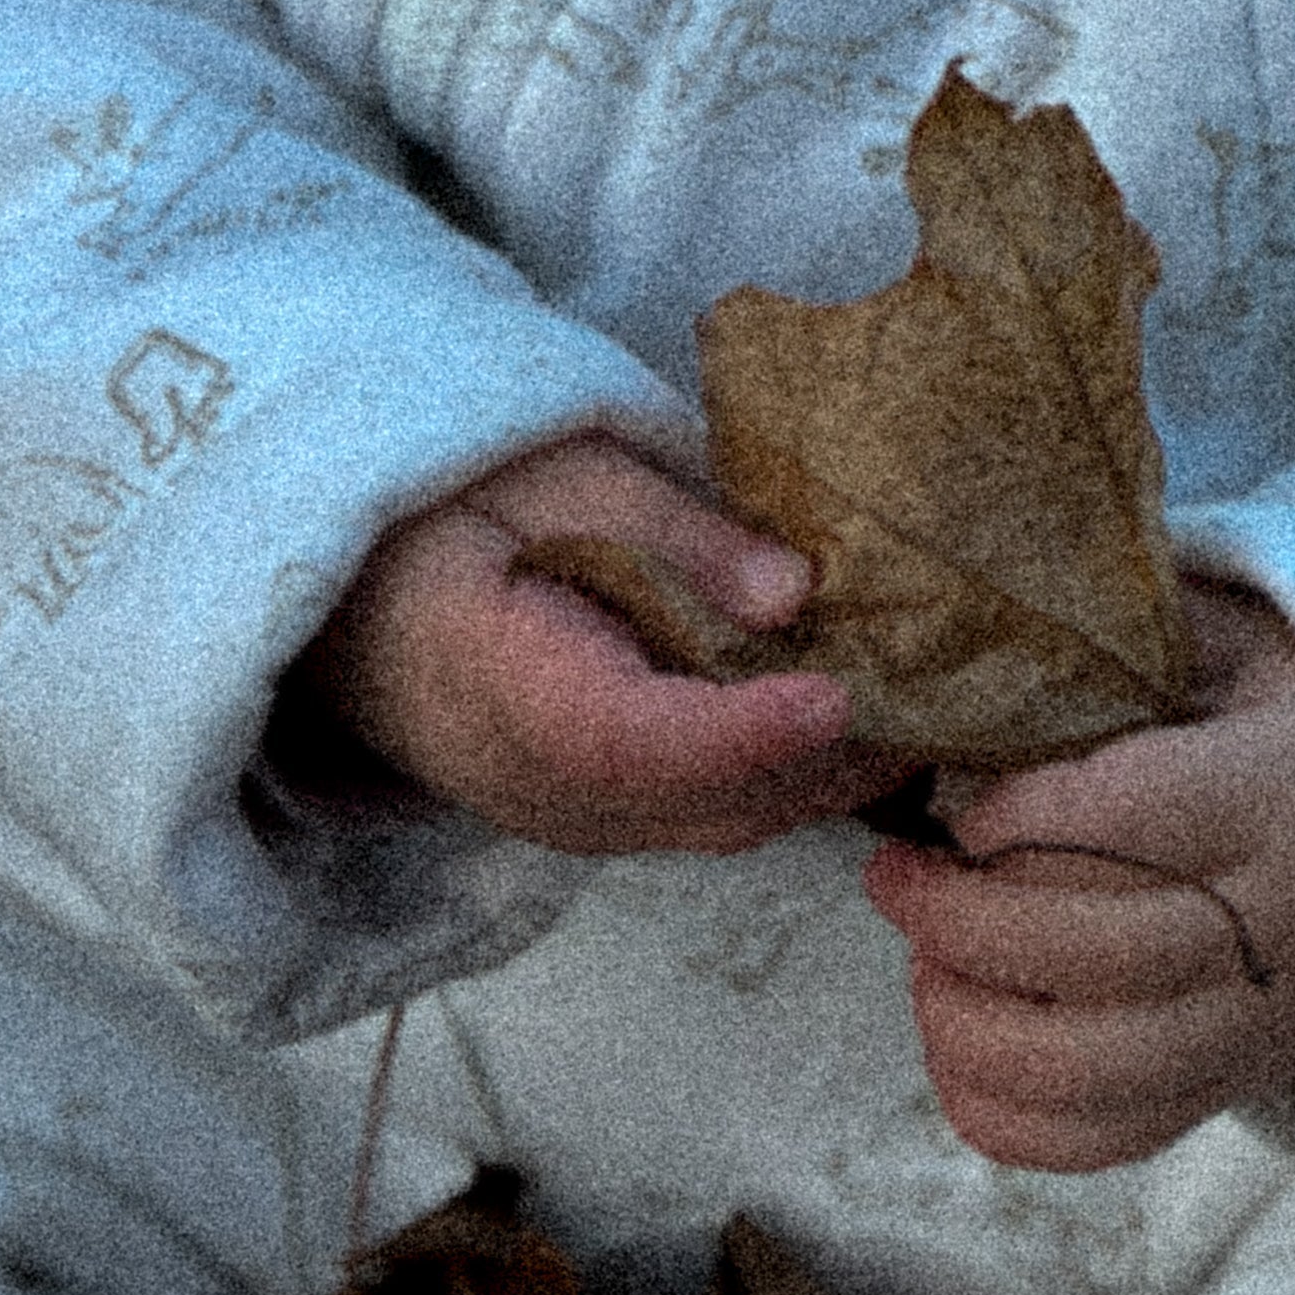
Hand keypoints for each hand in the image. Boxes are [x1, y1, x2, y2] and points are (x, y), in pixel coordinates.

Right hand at [297, 433, 900, 854]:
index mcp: (494, 687)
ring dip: (832, 778)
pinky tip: (867, 723)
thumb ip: (667, 528)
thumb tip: (795, 589)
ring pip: (726, 825)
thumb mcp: (541, 469)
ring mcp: (572, 819)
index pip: (629, 740)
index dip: (741, 730)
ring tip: (933, 703)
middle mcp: (536, 785)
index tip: (836, 694)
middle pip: (707, 802)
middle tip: (946, 688)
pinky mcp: (605, 822)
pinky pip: (715, 819)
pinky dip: (797, 780)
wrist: (348, 606)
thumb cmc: (440, 514)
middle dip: (833, 757)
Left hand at [863, 582, 1294, 1172]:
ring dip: (963, 1020)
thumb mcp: (1236, 638)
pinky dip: (995, 1111)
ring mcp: (1256, 1030)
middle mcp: (1278, 929)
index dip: (1011, 818)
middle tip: (893, 874)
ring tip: (923, 958)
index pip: (1125, 821)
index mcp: (1282, 794)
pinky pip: (1092, 1143)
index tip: (954, 805)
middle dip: (955, 920)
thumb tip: (959, 646)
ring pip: (1080, 1071)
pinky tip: (955, 1036)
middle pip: (1088, 956)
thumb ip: (1116, 642)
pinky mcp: (1225, 1092)